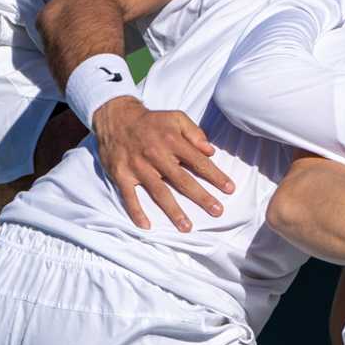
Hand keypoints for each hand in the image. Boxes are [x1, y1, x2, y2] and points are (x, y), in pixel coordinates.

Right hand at [90, 97, 234, 231]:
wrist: (115, 117)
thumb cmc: (152, 121)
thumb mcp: (176, 118)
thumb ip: (195, 133)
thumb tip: (211, 151)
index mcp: (172, 141)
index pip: (198, 162)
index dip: (215, 176)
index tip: (230, 189)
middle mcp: (156, 155)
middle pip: (182, 180)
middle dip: (201, 197)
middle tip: (217, 211)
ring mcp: (138, 167)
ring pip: (158, 192)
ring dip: (173, 211)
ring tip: (187, 227)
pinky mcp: (121, 174)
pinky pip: (128, 196)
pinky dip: (136, 211)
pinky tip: (146, 226)